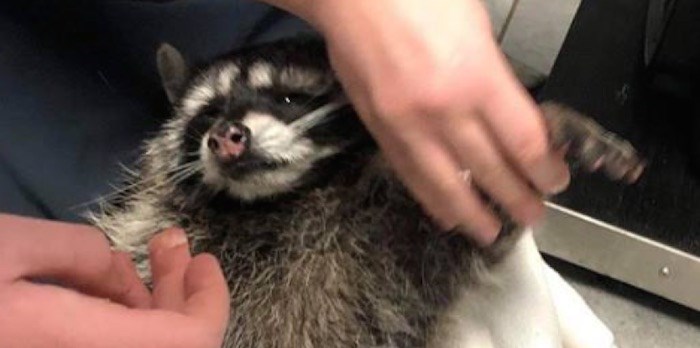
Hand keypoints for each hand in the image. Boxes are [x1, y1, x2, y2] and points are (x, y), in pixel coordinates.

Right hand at [0, 214, 228, 347]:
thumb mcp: (7, 249)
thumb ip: (76, 251)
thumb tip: (117, 268)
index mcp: (84, 344)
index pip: (191, 342)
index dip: (211, 302)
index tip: (204, 260)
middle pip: (169, 346)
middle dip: (178, 292)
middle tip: (170, 246)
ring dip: (148, 306)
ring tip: (133, 259)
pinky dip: (118, 322)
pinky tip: (100, 290)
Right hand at [265, 0, 569, 244]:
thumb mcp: (476, 27)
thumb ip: (494, 77)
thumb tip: (511, 116)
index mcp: (478, 78)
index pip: (524, 143)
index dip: (544, 171)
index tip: (555, 182)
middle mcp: (445, 111)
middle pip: (491, 172)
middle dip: (518, 200)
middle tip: (533, 216)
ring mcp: (408, 126)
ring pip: (447, 186)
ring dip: (474, 215)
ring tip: (490, 233)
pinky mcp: (380, 131)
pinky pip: (410, 176)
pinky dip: (431, 200)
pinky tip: (446, 215)